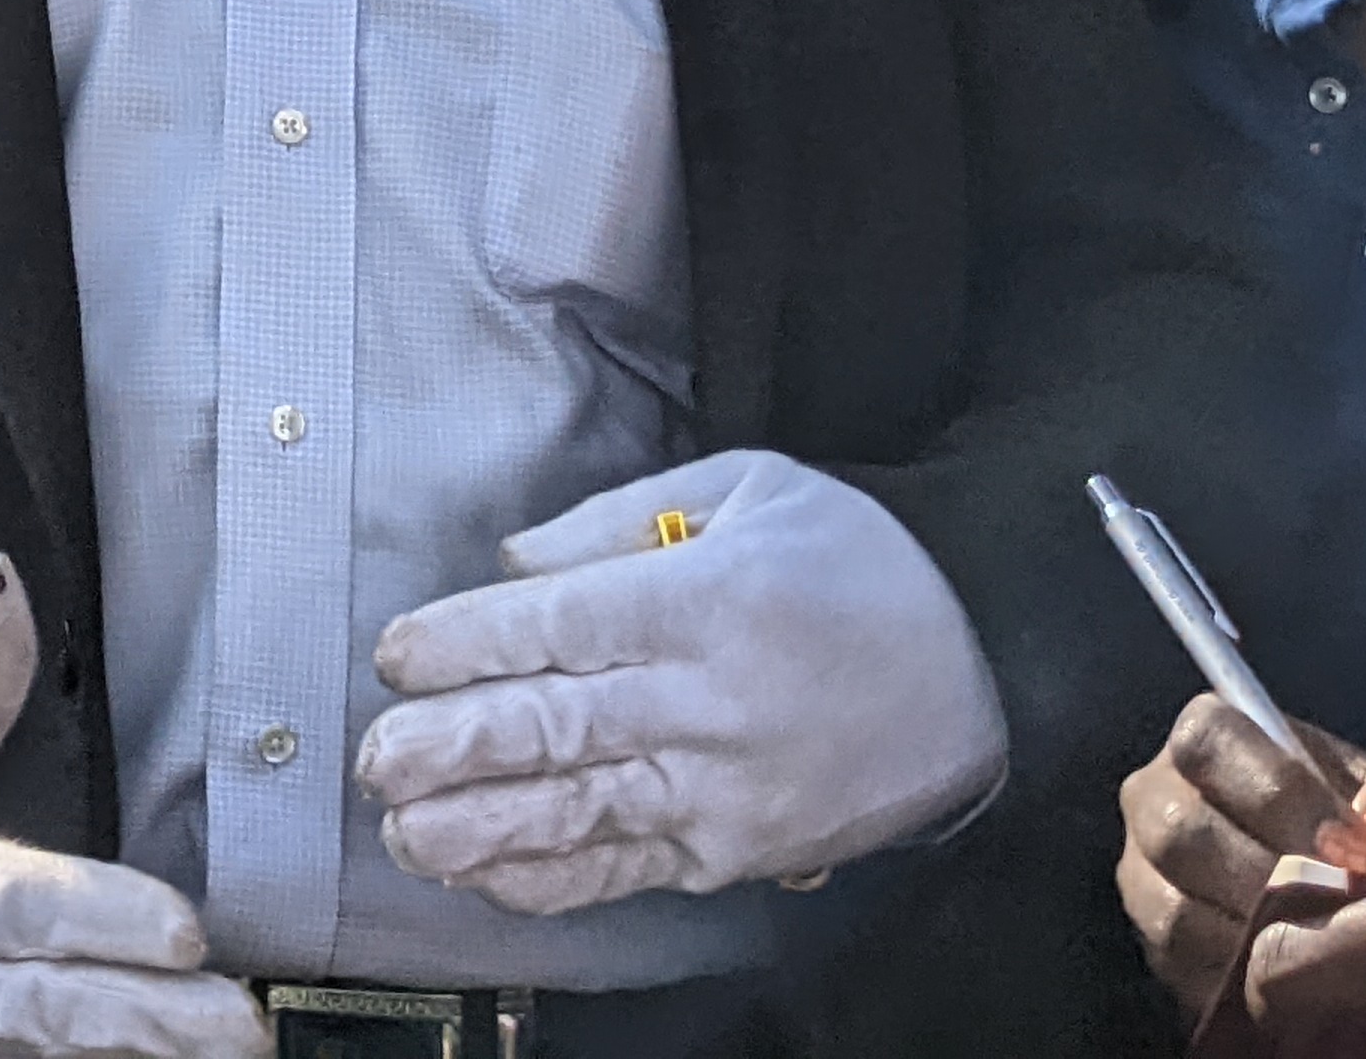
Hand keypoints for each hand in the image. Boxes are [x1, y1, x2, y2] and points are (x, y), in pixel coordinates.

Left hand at [354, 451, 1006, 913]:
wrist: (990, 665)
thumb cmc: (859, 562)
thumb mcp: (752, 487)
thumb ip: (618, 522)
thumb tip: (514, 562)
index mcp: (704, 602)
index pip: (559, 624)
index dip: (468, 642)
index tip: (398, 654)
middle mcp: (707, 702)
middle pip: (557, 727)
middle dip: (453, 745)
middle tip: (375, 758)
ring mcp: (725, 788)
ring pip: (581, 810)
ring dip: (482, 825)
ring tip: (403, 831)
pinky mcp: (741, 849)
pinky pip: (630, 868)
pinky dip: (553, 878)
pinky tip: (487, 878)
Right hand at [1116, 694, 1365, 1024]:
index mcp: (1217, 738)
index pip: (1207, 739)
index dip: (1272, 791)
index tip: (1346, 844)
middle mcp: (1164, 798)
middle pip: (1180, 829)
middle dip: (1268, 877)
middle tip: (1343, 909)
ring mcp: (1149, 876)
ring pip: (1174, 907)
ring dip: (1257, 934)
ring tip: (1331, 949)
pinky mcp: (1159, 950)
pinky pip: (1183, 969)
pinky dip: (1245, 980)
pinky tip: (1303, 984)